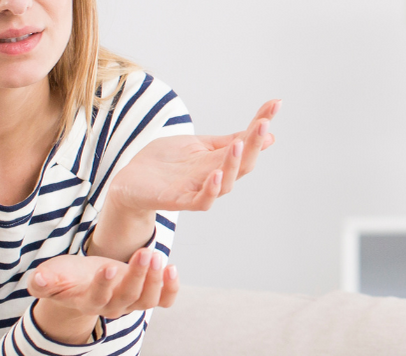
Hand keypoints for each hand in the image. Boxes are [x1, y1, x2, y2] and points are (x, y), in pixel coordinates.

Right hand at [26, 248, 181, 343]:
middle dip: (137, 275)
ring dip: (155, 279)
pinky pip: (163, 300)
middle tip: (145, 252)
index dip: (104, 284)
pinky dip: (171, 289)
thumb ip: (43, 281)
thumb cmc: (65, 277)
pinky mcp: (145, 296)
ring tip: (156, 255)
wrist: (82, 284)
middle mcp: (112, 306)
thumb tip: (38, 281)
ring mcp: (131, 303)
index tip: (109, 266)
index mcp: (88, 302)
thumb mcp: (51, 275)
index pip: (98, 297)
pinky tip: (171, 268)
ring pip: (147, 299)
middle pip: (128, 297)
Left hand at [107, 100, 280, 211]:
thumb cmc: (164, 164)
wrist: (130, 183)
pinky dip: (211, 190)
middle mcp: (214, 176)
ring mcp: (197, 189)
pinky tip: (217, 174)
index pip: (247, 143)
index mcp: (219, 160)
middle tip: (264, 125)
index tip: (276, 104)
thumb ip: (227, 140)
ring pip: (227, 183)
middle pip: (243, 164)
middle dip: (255, 144)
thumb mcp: (198, 145)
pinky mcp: (178, 200)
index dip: (260, 126)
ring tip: (241, 143)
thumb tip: (264, 130)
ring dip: (235, 163)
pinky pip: (201, 200)